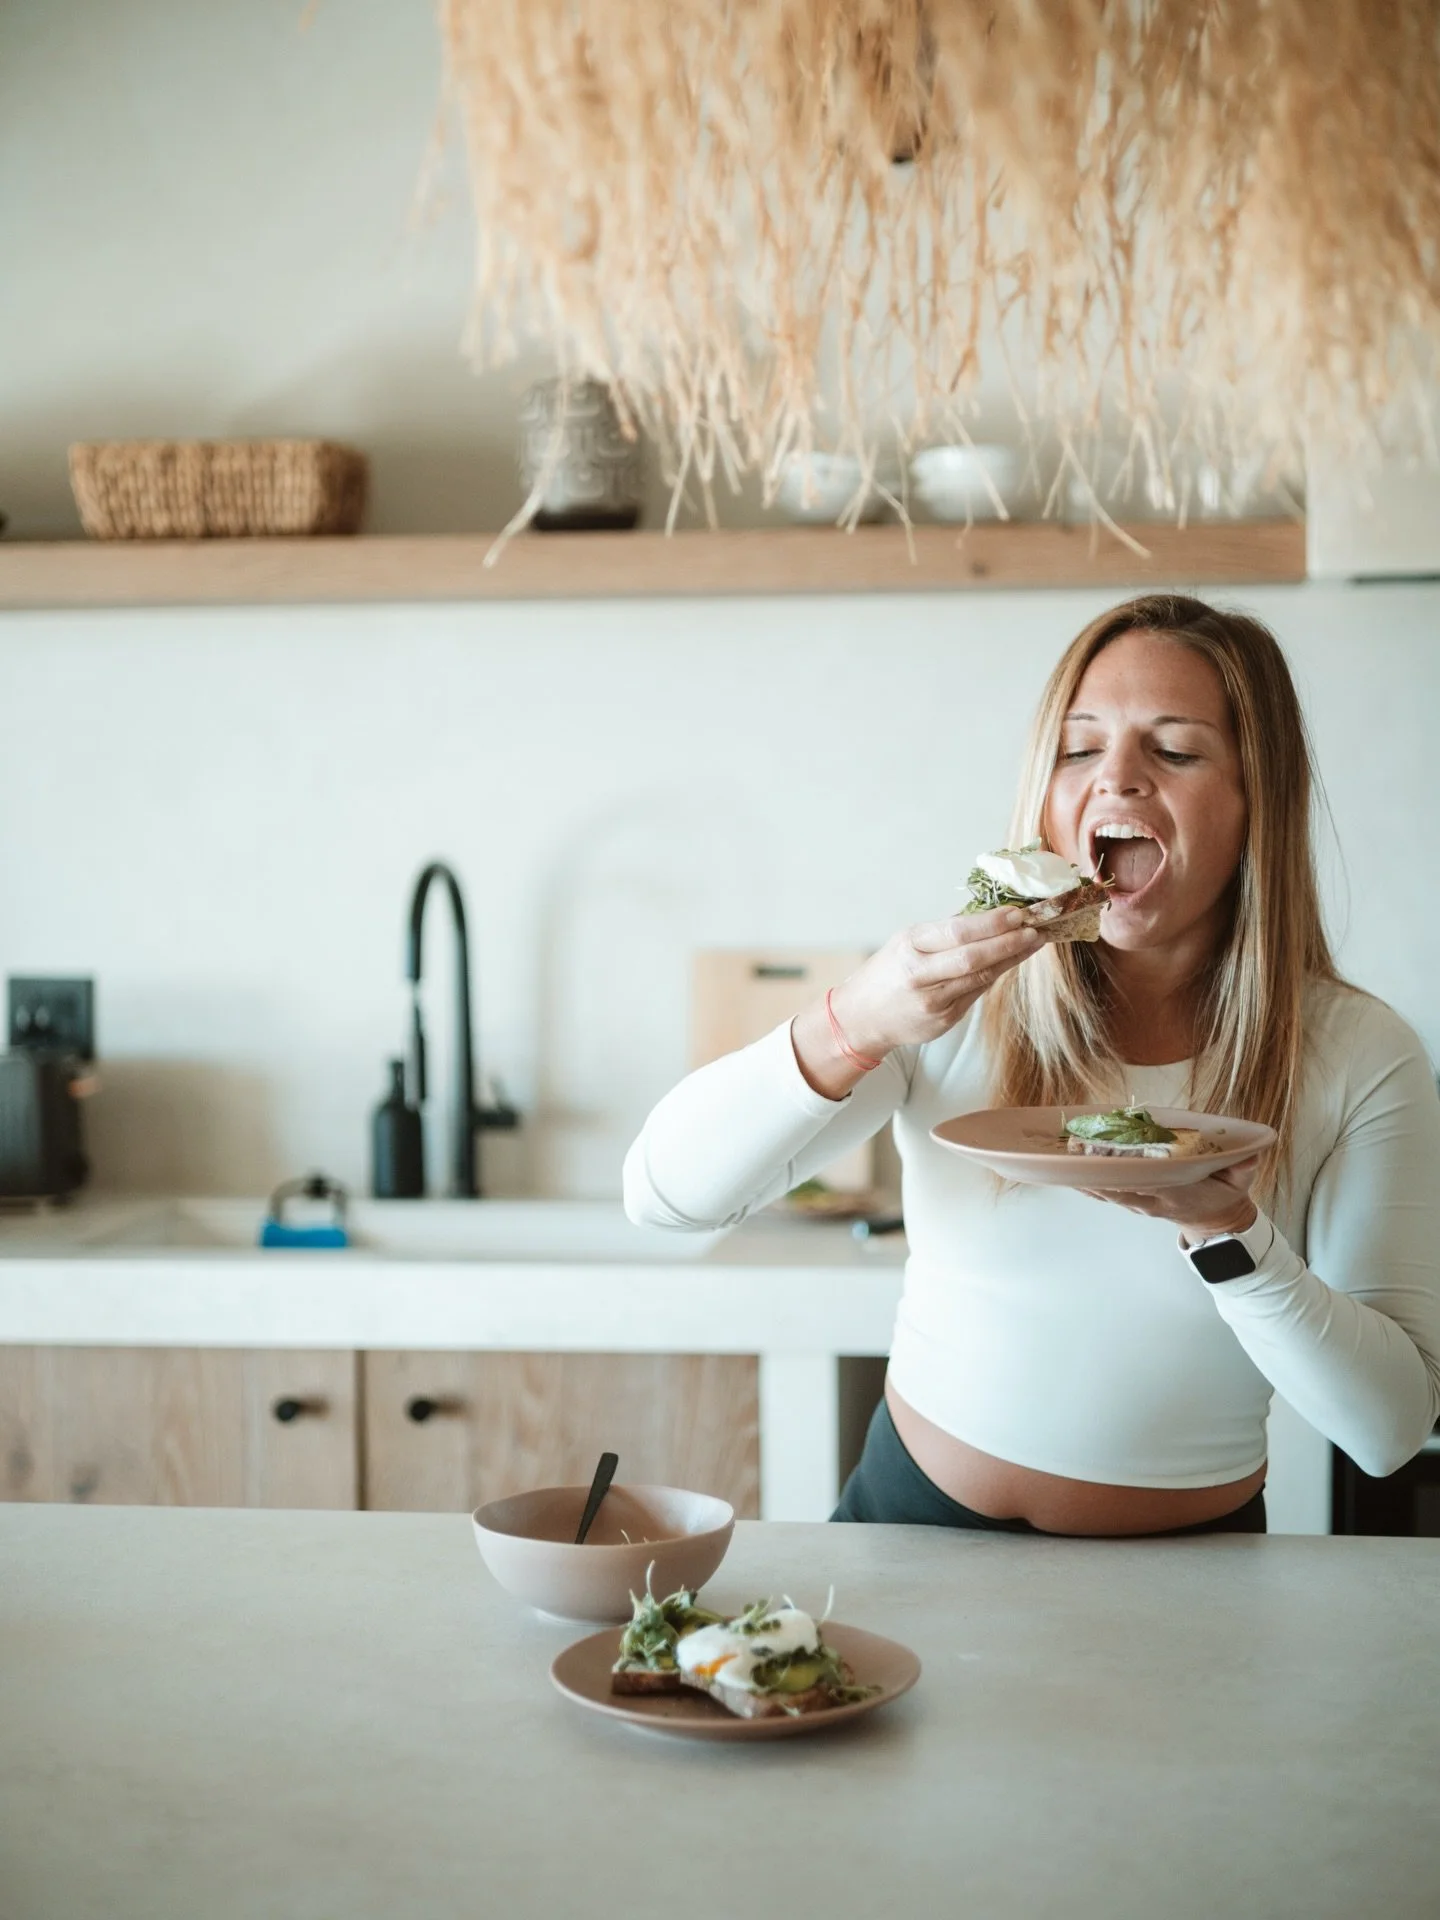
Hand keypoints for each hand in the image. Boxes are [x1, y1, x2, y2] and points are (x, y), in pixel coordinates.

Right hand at [833, 907, 1041, 1056]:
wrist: (861, 1018)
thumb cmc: (887, 974)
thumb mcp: (906, 943)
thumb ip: (944, 932)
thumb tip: (987, 911)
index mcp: (909, 947)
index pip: (957, 931)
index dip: (991, 922)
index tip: (1017, 913)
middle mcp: (920, 975)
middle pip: (973, 956)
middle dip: (1008, 941)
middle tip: (1035, 927)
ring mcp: (933, 1001)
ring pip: (980, 976)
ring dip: (1011, 958)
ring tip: (1032, 942)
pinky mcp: (943, 1020)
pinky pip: (976, 993)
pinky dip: (995, 975)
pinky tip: (1011, 962)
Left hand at [1078, 1155, 1261, 1244]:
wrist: (1216, 1222)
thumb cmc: (1225, 1194)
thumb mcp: (1241, 1181)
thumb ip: (1244, 1168)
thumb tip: (1249, 1156)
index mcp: (1178, 1192)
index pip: (1150, 1182)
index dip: (1130, 1172)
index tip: (1110, 1160)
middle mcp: (1155, 1200)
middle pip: (1121, 1187)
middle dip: (1098, 1172)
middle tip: (1076, 1152)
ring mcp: (1142, 1204)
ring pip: (1110, 1193)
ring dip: (1088, 1177)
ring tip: (1066, 1158)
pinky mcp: (1135, 1204)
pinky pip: (1109, 1196)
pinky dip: (1090, 1186)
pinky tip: (1070, 1174)